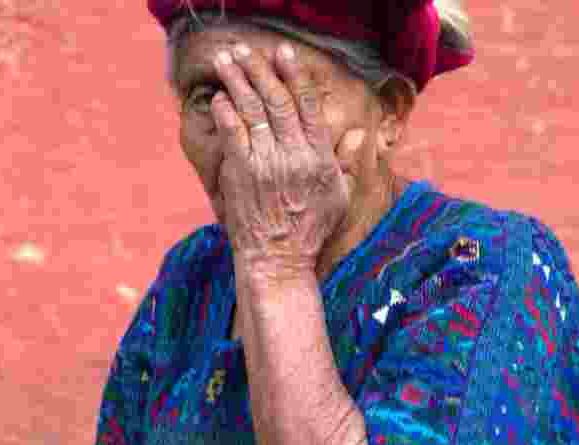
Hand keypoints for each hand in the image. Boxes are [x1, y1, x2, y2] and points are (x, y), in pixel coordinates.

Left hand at [210, 42, 361, 273]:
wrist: (278, 261)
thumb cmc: (309, 232)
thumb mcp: (339, 198)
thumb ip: (346, 163)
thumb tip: (358, 135)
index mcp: (318, 157)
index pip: (307, 105)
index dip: (295, 75)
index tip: (285, 53)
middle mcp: (293, 155)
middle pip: (277, 100)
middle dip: (261, 70)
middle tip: (248, 50)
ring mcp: (265, 162)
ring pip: (252, 110)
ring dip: (238, 81)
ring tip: (226, 60)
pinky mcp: (241, 173)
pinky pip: (232, 132)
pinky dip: (225, 111)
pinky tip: (220, 96)